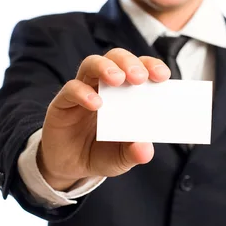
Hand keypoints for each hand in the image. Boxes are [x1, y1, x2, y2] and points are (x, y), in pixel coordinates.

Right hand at [37, 48, 170, 188]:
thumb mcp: (121, 158)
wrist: (70, 166)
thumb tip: (145, 149)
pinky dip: (83, 92)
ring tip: (117, 80)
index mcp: (125, 93)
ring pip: (92, 64)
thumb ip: (134, 153)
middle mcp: (104, 86)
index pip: (139, 68)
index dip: (151, 66)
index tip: (163, 76)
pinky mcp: (63, 102)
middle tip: (139, 77)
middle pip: (116, 58)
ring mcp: (83, 91)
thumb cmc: (100, 153)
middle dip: (129, 62)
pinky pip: (71, 89)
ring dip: (106, 67)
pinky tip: (95, 104)